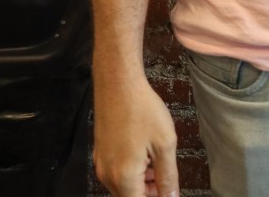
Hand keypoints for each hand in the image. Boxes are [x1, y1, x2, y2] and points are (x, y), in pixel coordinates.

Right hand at [93, 77, 178, 196]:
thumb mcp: (164, 143)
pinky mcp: (100, 154)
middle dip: (150, 192)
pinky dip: (132, 171)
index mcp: (124, 179)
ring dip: (142, 183)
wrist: (118, 83)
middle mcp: (107, 177)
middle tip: (166, 175)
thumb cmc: (142, 110)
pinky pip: (117, 173)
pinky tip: (145, 153)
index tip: (166, 189)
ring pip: (124, 187)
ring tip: (158, 161)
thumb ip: (168, 176)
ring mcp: (101, 165)